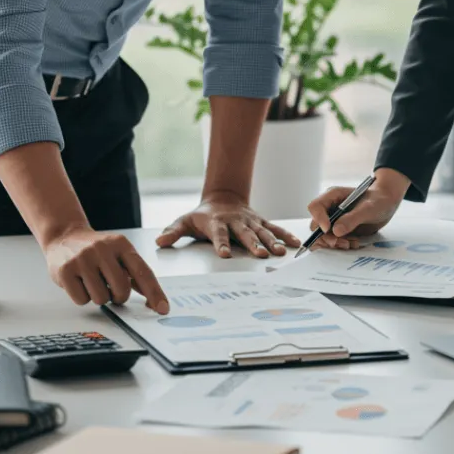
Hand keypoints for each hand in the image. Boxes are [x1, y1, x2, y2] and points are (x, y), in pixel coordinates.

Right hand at [43, 226, 168, 312]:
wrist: (64, 236)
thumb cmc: (96, 250)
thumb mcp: (118, 253)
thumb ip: (134, 273)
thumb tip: (153, 299)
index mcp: (121, 244)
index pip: (142, 271)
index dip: (154, 292)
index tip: (163, 309)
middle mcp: (103, 249)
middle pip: (122, 290)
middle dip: (118, 297)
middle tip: (110, 288)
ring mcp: (83, 259)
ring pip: (101, 298)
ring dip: (98, 297)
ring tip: (92, 281)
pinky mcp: (66, 270)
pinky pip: (82, 300)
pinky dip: (82, 297)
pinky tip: (78, 282)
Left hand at [155, 192, 300, 258]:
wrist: (222, 198)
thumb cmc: (202, 216)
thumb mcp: (185, 221)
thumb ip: (173, 232)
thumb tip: (159, 242)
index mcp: (217, 223)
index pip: (218, 235)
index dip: (220, 244)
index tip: (223, 255)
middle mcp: (235, 222)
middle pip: (244, 234)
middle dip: (252, 244)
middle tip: (260, 255)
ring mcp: (250, 222)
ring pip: (262, 232)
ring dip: (272, 242)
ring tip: (281, 252)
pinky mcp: (260, 222)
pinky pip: (274, 228)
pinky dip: (285, 235)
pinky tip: (295, 243)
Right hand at [305, 168, 409, 249]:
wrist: (387, 204)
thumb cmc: (378, 200)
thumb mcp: (368, 208)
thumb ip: (352, 218)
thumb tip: (335, 231)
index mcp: (333, 196)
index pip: (315, 207)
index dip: (319, 219)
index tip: (329, 230)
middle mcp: (330, 208)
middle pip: (316, 225)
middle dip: (327, 237)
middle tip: (341, 243)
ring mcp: (335, 220)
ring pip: (324, 236)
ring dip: (335, 243)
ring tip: (351, 244)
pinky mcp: (341, 230)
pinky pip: (334, 240)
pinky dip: (342, 245)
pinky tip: (354, 243)